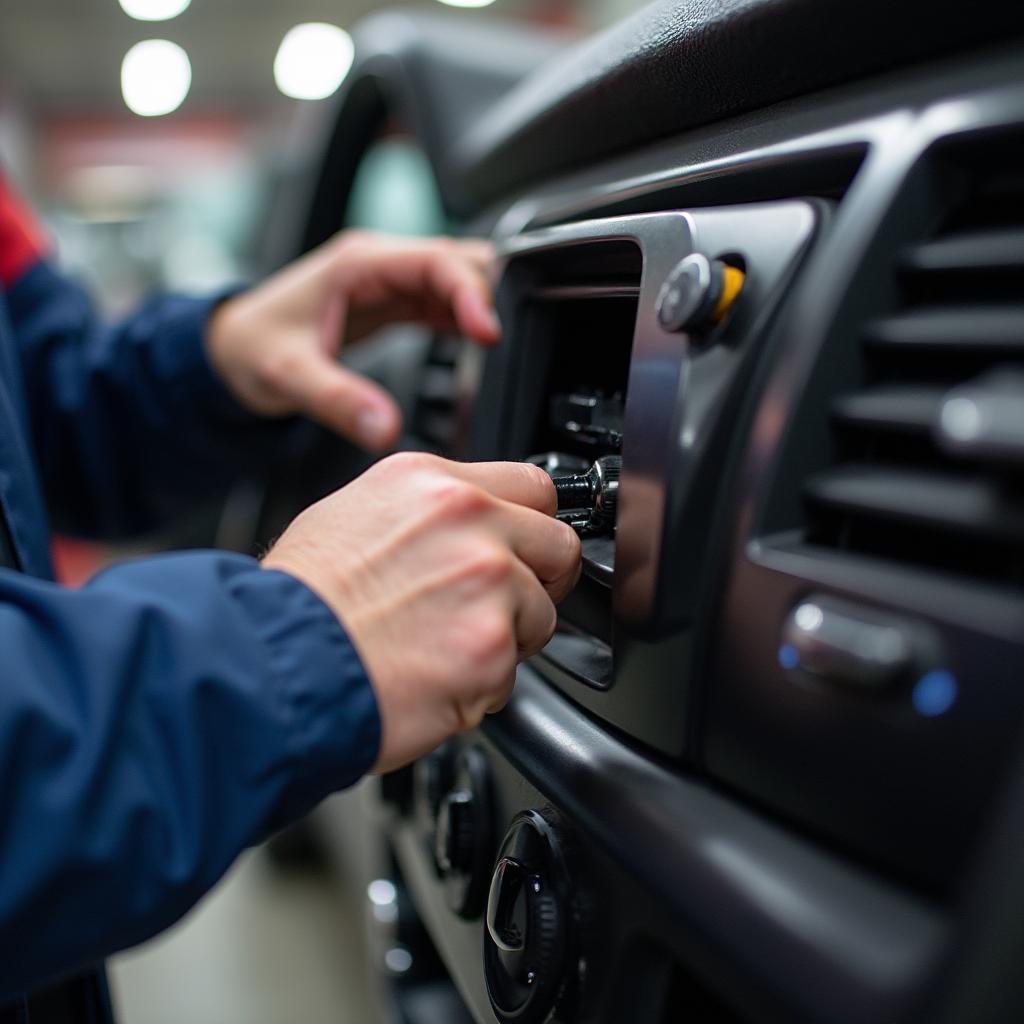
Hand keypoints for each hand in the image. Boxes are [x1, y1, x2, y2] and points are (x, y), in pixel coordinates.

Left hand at [205, 232, 498, 450]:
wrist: (230, 347)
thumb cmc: (252, 348)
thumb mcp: (289, 376)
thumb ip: (337, 401)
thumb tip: (383, 430)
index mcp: (360, 263)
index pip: (436, 260)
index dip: (471, 292)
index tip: (490, 332)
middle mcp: (381, 263)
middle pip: (458, 260)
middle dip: (489, 293)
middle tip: (506, 343)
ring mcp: (391, 280)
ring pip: (457, 277)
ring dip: (481, 304)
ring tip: (499, 348)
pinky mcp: (396, 300)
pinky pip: (445, 299)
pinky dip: (466, 318)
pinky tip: (478, 344)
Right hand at [261, 453, 580, 772]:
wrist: (271, 664)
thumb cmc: (301, 602)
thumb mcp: (354, 516)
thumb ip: (427, 512)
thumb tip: (467, 524)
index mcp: (433, 482)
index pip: (533, 488)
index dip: (532, 526)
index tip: (527, 549)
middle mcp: (468, 519)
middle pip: (558, 545)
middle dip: (538, 581)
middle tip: (499, 607)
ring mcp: (486, 580)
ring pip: (542, 614)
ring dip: (506, 639)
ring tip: (442, 649)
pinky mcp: (491, 645)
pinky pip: (514, 673)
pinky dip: (482, 687)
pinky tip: (433, 679)